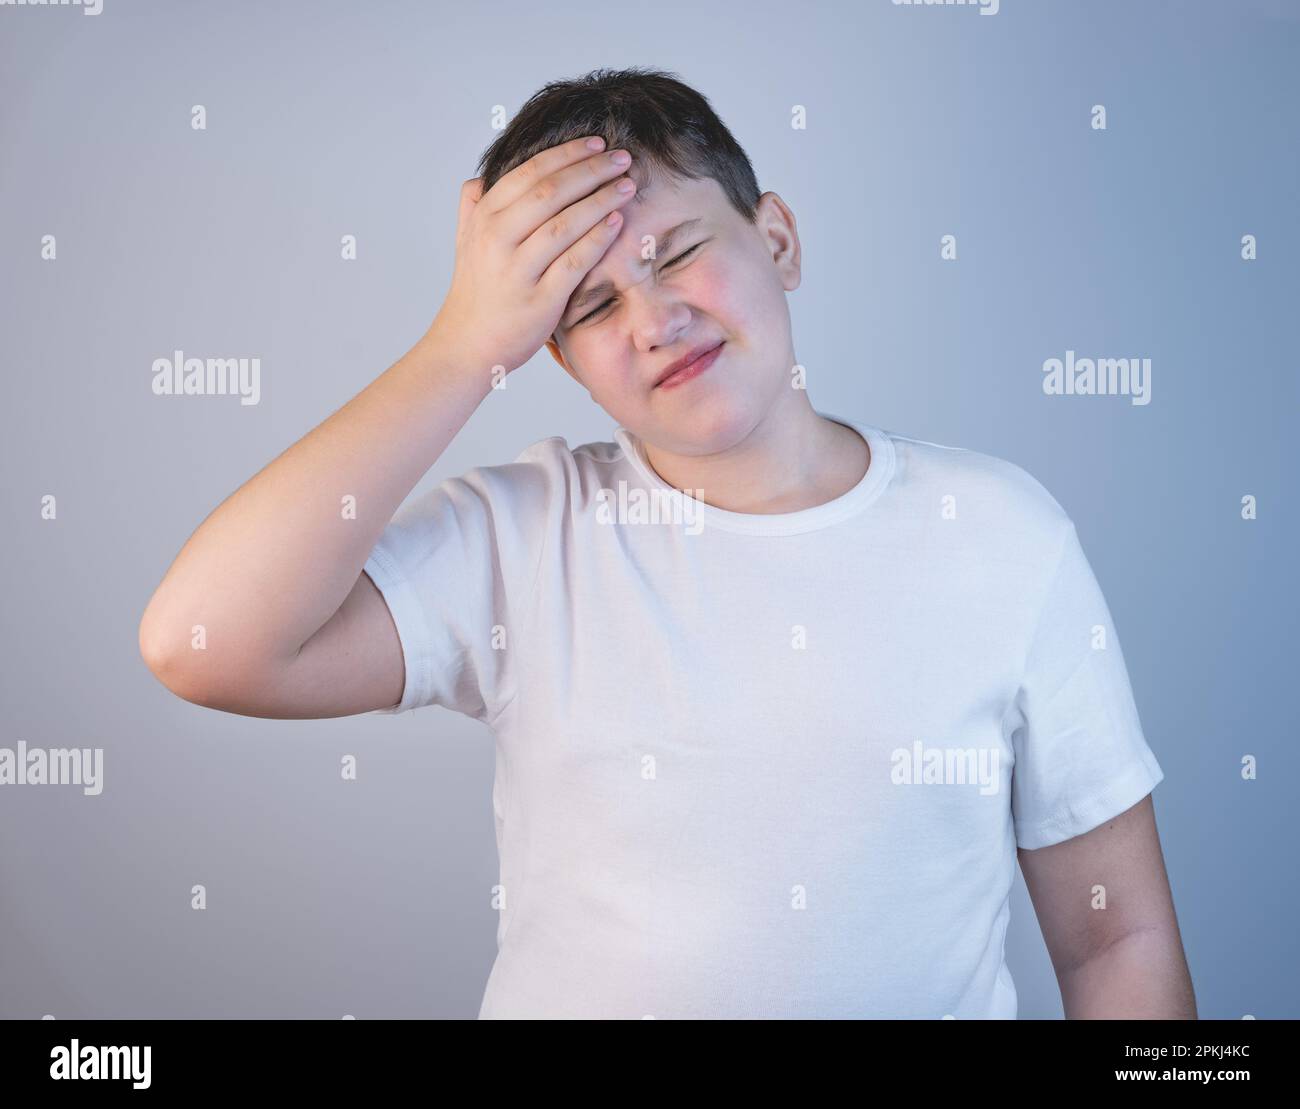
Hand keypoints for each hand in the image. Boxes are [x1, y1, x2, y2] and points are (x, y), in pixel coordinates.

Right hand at [430, 136, 636, 377]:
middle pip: (550, 192)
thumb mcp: (465, 243)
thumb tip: (481, 178)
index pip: (530, 172)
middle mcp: (497, 239)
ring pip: (564, 224)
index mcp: (484, 218)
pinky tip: (617, 223)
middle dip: (591, 170)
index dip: (566, 154)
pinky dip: (597, 239)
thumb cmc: (476, 292)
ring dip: (600, 200)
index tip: (596, 143)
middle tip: (623, 158)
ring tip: (627, 186)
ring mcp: (517, 270)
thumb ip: (473, 207)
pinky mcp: (539, 300)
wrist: (467, 344)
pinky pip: (573, 263)